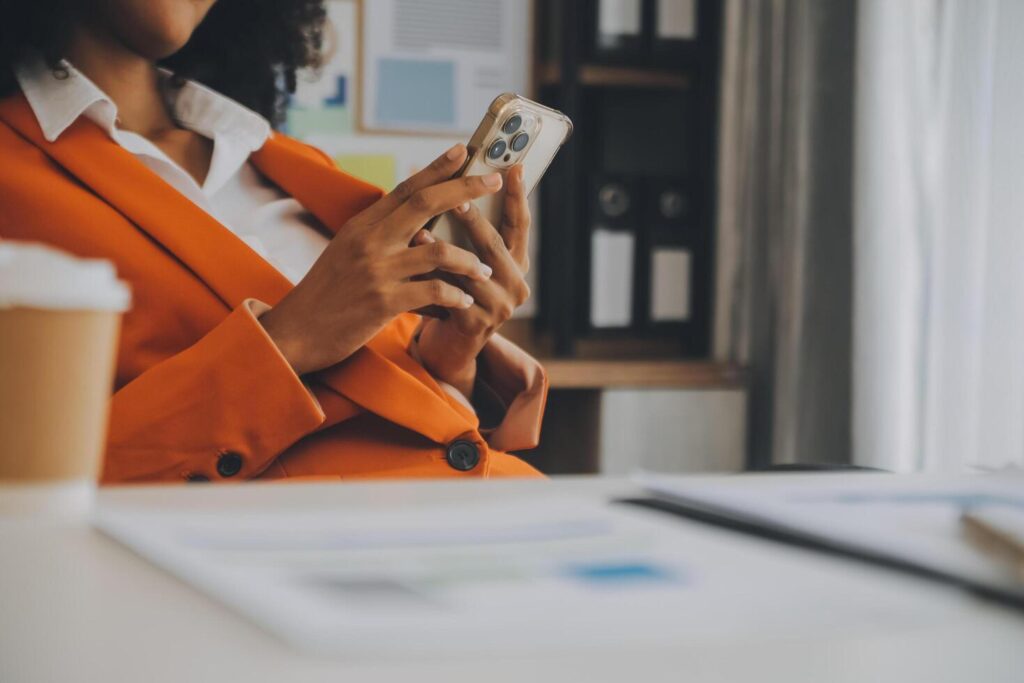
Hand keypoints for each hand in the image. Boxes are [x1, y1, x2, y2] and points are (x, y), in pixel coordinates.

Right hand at [259, 145, 501, 375]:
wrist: (295, 333)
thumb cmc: (326, 294)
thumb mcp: (347, 253)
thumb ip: (380, 236)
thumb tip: (420, 225)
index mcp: (362, 226)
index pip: (406, 188)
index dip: (438, 167)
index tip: (464, 150)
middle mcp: (369, 241)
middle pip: (427, 203)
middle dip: (466, 189)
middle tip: (496, 181)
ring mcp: (377, 270)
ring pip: (438, 251)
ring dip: (469, 260)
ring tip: (486, 270)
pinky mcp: (383, 301)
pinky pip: (433, 291)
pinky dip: (455, 296)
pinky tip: (465, 302)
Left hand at [413, 164, 532, 395]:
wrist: (450, 344)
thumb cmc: (455, 289)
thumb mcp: (468, 259)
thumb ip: (470, 231)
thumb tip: (456, 176)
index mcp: (516, 261)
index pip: (520, 223)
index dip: (518, 196)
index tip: (514, 167)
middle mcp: (516, 283)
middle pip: (495, 243)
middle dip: (473, 219)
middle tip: (454, 198)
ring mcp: (499, 307)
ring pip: (470, 269)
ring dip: (443, 249)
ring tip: (419, 231)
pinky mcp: (476, 324)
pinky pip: (450, 294)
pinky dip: (429, 279)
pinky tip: (411, 267)